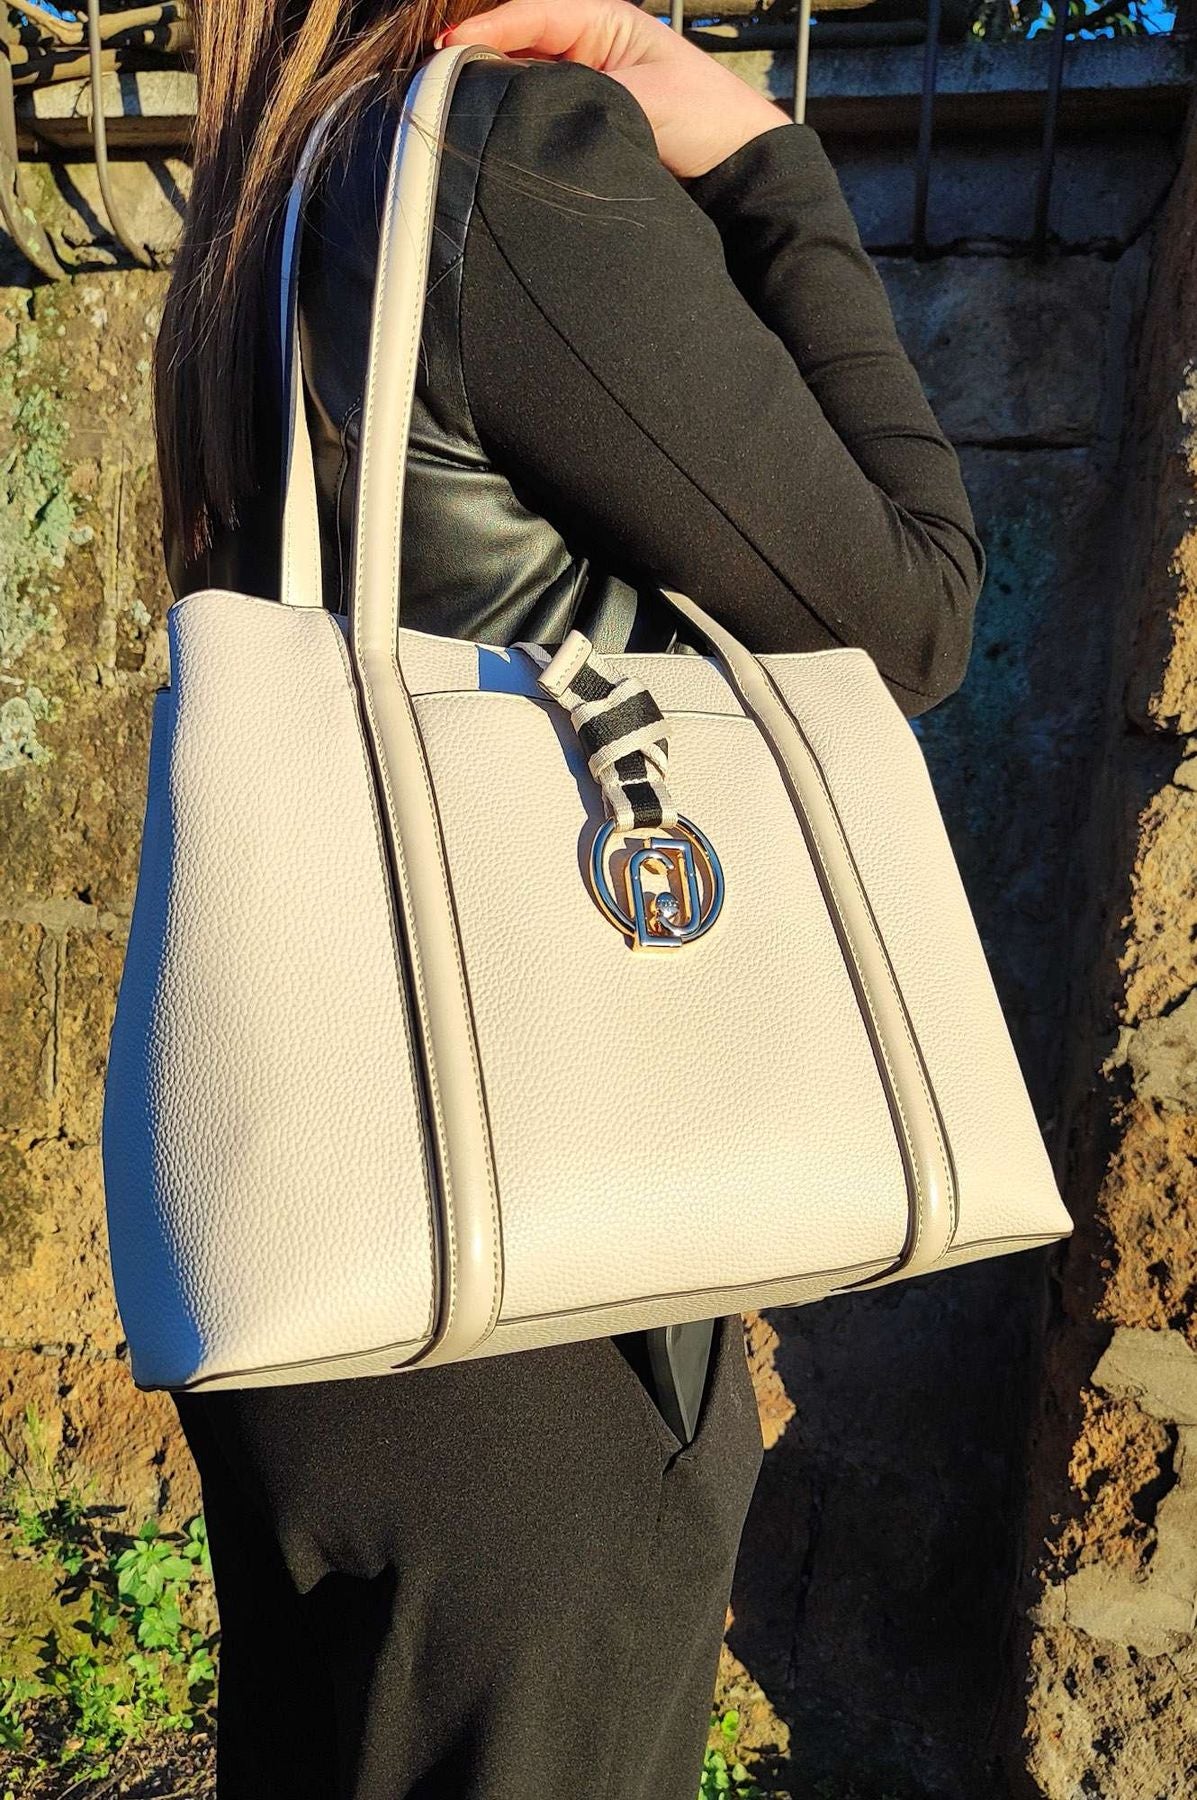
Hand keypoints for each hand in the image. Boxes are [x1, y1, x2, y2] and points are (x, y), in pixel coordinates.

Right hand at [434, 0, 791, 180]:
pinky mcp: (586, 119)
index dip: (487, 29)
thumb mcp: (641, 100)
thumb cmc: (704, 118)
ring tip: (452, 105)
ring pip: (523, 79)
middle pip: (518, 43)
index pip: (532, 14)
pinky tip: (490, 131)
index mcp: (604, 20)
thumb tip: (521, 103)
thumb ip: (580, 96)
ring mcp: (584, 83)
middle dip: (479, 59)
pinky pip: (540, 111)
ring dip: (493, 90)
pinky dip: (514, 118)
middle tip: (435, 81)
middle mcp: (588, 46)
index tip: (448, 49)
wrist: (737, 167)